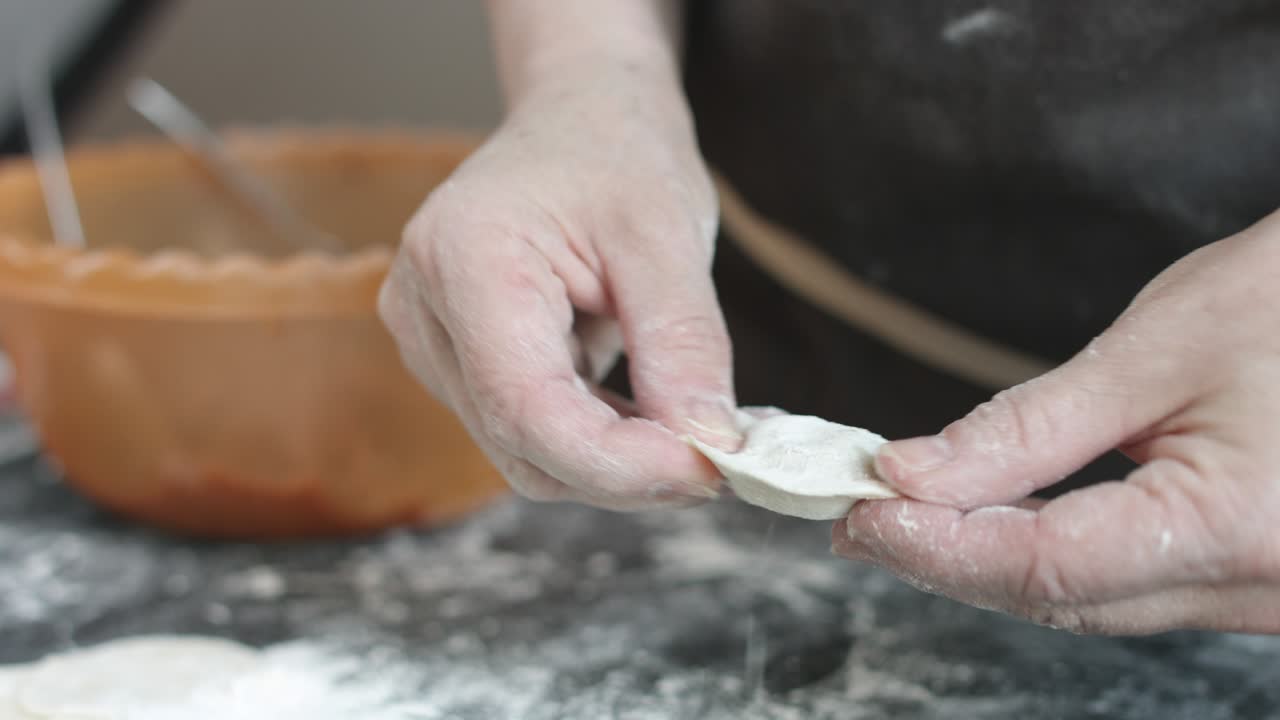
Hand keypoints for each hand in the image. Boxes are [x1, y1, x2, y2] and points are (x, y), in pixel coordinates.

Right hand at [379, 65, 739, 510]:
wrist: (578, 117)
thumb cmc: (615, 151)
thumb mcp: (667, 232)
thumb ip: (683, 343)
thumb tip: (707, 446)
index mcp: (463, 258)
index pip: (527, 405)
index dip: (618, 462)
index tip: (709, 470)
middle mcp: (425, 309)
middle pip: (525, 443)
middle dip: (630, 469)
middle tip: (724, 455)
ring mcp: (432, 342)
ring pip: (529, 453)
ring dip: (619, 460)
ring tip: (696, 425)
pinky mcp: (458, 363)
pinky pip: (531, 434)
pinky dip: (603, 441)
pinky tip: (655, 414)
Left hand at [834, 211, 1279, 634]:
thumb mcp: (1155, 351)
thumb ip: (1029, 427)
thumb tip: (913, 474)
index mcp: (1238, 531)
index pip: (1047, 567)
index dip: (937, 544)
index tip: (859, 510)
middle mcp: (1260, 590)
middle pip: (1063, 598)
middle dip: (949, 560)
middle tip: (860, 517)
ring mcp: (1264, 595)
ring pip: (1094, 602)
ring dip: (992, 563)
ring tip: (905, 518)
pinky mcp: (1254, 577)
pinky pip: (1133, 585)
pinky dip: (1054, 558)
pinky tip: (997, 523)